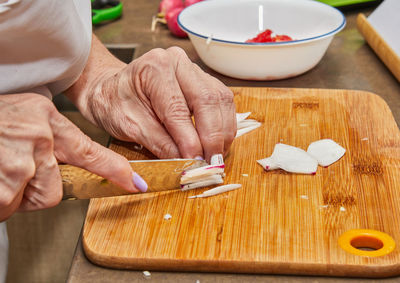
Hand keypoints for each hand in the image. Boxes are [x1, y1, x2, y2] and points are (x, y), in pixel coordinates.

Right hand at [0, 93, 141, 220]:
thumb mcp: (21, 115)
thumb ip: (47, 131)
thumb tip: (63, 150)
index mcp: (46, 117)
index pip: (89, 150)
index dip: (115, 170)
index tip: (136, 182)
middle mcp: (40, 137)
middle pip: (58, 186)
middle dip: (36, 187)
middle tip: (11, 167)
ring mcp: (23, 161)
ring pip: (37, 197)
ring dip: (14, 193)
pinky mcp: (7, 184)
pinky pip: (12, 206)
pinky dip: (2, 200)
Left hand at [76, 46, 235, 161]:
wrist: (111, 90)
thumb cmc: (114, 104)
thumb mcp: (129, 126)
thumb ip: (159, 143)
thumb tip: (187, 162)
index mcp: (155, 68)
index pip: (179, 109)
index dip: (191, 140)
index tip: (195, 164)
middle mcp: (179, 62)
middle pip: (208, 100)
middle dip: (213, 137)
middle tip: (212, 164)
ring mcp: (194, 69)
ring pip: (221, 101)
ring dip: (223, 132)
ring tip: (216, 156)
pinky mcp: (203, 81)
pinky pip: (222, 102)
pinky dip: (224, 125)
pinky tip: (218, 142)